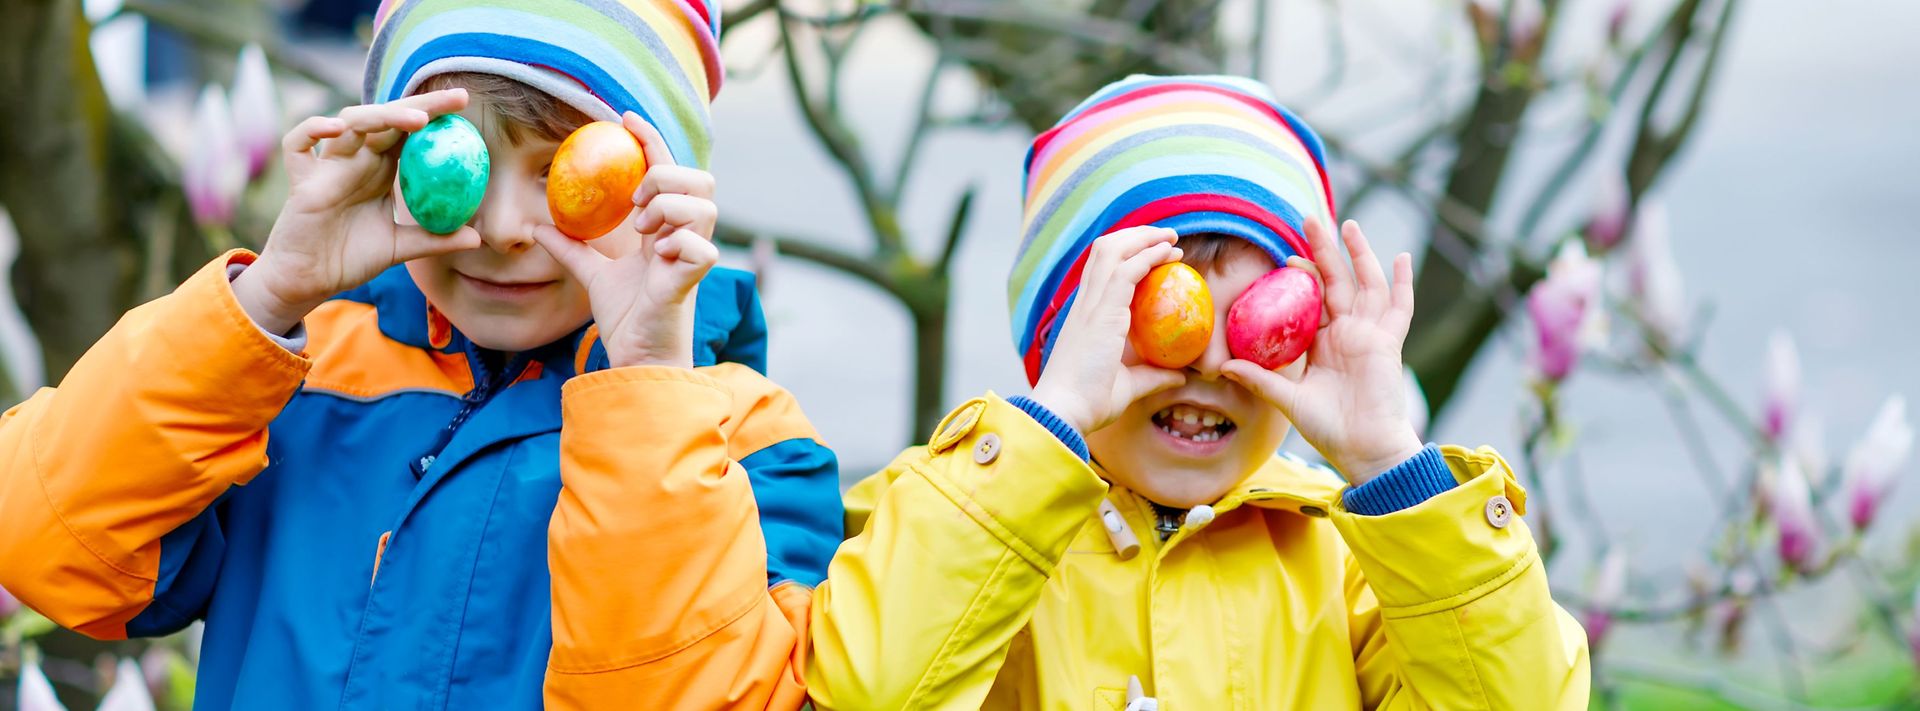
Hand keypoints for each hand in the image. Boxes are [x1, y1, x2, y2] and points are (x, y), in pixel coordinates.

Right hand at [233, 89, 482, 333]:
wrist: (308, 281)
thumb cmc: (350, 258)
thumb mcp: (400, 248)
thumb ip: (434, 240)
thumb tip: (477, 238)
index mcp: (379, 169)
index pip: (408, 131)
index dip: (433, 113)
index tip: (465, 104)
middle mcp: (355, 159)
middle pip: (385, 118)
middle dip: (418, 104)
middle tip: (454, 99)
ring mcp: (327, 166)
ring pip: (349, 123)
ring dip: (381, 116)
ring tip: (417, 120)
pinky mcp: (300, 180)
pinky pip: (297, 144)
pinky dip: (312, 129)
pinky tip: (337, 129)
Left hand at [533, 113, 718, 368]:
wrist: (635, 358)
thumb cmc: (627, 317)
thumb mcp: (592, 275)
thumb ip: (572, 248)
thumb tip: (537, 226)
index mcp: (668, 230)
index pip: (668, 170)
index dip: (650, 139)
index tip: (623, 117)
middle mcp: (687, 237)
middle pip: (701, 180)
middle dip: (665, 177)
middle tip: (634, 201)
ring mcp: (694, 256)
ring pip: (703, 206)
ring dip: (667, 208)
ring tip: (643, 232)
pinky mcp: (695, 279)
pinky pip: (698, 246)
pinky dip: (676, 245)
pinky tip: (658, 257)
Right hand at [1030, 226, 1188, 433]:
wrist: (1066, 410)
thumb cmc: (1089, 402)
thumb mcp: (1129, 385)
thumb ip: (1152, 376)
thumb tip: (1180, 375)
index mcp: (1085, 316)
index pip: (1102, 270)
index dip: (1128, 255)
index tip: (1157, 255)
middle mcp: (1085, 303)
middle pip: (1105, 250)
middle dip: (1136, 236)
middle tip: (1166, 237)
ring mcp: (1091, 304)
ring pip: (1114, 250)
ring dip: (1144, 238)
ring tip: (1170, 237)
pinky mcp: (1102, 310)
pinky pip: (1128, 270)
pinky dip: (1148, 255)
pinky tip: (1168, 253)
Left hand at [1221, 219, 1422, 482]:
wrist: (1364, 449)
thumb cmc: (1329, 429)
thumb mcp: (1288, 400)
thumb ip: (1260, 380)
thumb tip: (1223, 366)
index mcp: (1322, 344)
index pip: (1310, 300)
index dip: (1301, 276)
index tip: (1285, 255)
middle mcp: (1347, 333)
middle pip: (1336, 281)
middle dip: (1325, 249)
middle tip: (1310, 217)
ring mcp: (1369, 335)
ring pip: (1366, 284)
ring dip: (1359, 254)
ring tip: (1348, 223)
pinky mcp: (1388, 342)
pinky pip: (1399, 308)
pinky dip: (1403, 283)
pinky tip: (1402, 257)